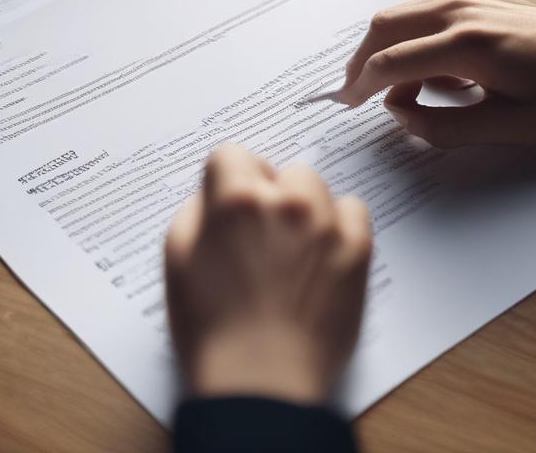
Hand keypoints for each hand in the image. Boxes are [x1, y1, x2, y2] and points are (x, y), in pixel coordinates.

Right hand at [165, 144, 372, 403]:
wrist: (262, 382)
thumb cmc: (212, 328)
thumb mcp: (177, 259)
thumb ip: (197, 210)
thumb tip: (215, 193)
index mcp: (236, 200)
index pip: (232, 154)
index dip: (228, 181)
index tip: (231, 207)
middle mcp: (286, 202)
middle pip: (280, 171)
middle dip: (270, 195)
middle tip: (262, 238)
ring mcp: (327, 224)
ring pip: (316, 188)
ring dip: (305, 208)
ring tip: (292, 252)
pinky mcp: (358, 248)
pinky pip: (352, 210)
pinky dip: (339, 225)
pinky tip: (321, 256)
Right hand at [338, 0, 535, 146]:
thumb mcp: (510, 128)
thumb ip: (446, 127)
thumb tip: (401, 115)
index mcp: (467, 46)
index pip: (390, 63)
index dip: (360, 86)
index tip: (347, 105)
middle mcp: (460, 11)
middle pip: (384, 27)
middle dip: (360, 61)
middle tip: (354, 93)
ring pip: (399, 12)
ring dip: (385, 46)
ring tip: (396, 86)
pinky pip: (423, 5)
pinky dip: (410, 30)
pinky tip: (429, 59)